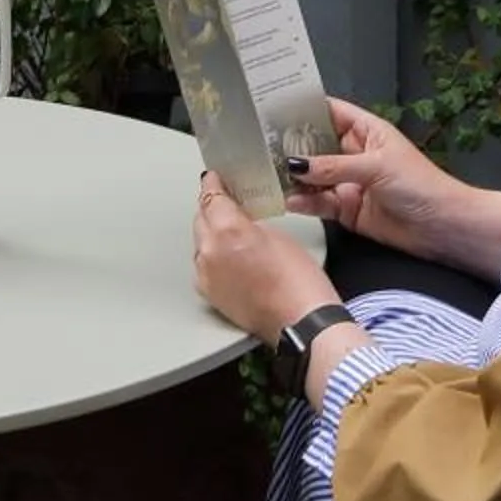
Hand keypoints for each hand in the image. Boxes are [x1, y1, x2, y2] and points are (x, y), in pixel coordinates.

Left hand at [191, 172, 341, 344]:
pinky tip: (231, 258)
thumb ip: (249, 222)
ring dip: (212, 233)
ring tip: (232, 233)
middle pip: (201, 217)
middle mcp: (209, 251)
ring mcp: (206, 275)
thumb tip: (238, 218)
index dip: (214, 183)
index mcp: (227, 229)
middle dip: (212, 208)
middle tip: (227, 202)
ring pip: (200, 242)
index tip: (215, 178)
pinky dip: (213, 256)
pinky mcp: (209, 294)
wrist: (300, 323)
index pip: (211, 195)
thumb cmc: (298, 281)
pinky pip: (204, 265)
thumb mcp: (276, 235)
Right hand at [281, 97, 460, 259]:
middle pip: (315, 145)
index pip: (329, 111)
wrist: (442, 227)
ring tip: (267, 176)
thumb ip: (334, 166)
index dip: (303, 108)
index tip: (272, 107)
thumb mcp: (375, 166)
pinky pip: (320, 203)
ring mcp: (349, 182)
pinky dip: (304, 202)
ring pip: (314, 176)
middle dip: (290, 146)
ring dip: (294, 177)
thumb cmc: (418, 183)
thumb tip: (295, 163)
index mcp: (365, 130)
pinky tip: (289, 201)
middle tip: (258, 146)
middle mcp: (353, 153)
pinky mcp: (347, 210)